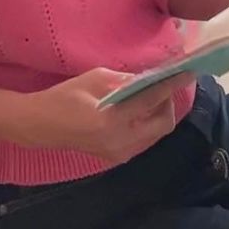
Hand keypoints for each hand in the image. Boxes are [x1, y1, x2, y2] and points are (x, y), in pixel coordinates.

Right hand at [18, 69, 191, 163]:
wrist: (40, 126)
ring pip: (156, 133)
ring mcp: (120, 153)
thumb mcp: (95, 79)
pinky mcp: (118, 157)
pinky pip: (144, 139)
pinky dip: (148, 122)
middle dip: (168, 102)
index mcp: (112, 120)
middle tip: (162, 84)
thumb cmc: (64, 97)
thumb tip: (152, 76)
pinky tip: (139, 109)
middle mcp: (121, 142)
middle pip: (163, 124)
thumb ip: (126, 80)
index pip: (152, 100)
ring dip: (159, 113)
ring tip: (151, 94)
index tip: (188, 72)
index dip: (172, 85)